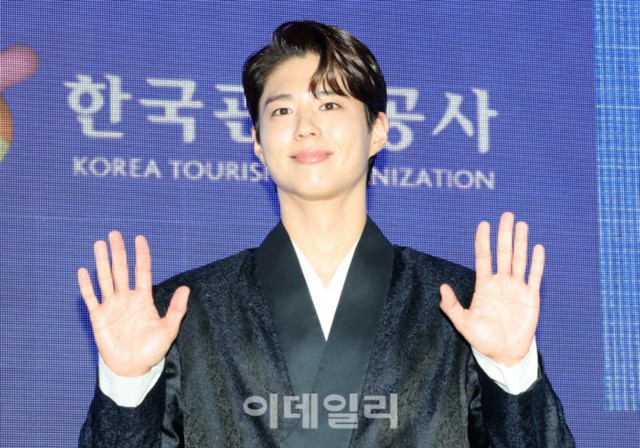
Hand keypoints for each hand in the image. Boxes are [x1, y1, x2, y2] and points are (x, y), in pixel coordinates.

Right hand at [78, 231, 189, 376]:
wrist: (132, 368)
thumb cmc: (152, 350)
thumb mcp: (168, 330)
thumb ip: (176, 309)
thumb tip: (186, 288)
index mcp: (143, 298)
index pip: (142, 271)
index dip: (141, 255)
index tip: (139, 238)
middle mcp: (126, 298)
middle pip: (121, 269)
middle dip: (118, 252)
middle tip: (114, 234)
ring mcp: (112, 306)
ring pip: (105, 278)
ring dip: (102, 261)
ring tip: (99, 244)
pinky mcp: (99, 317)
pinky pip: (91, 298)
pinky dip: (86, 285)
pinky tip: (83, 271)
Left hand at [439, 212, 543, 365]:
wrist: (504, 354)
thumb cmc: (483, 339)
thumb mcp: (464, 323)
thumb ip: (452, 306)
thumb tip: (441, 288)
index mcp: (484, 285)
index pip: (484, 257)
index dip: (484, 241)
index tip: (484, 224)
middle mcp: (501, 282)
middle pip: (504, 253)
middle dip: (505, 234)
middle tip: (507, 215)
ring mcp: (517, 288)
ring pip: (519, 260)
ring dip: (521, 242)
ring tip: (521, 225)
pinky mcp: (531, 297)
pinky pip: (534, 276)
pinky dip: (537, 263)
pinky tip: (537, 248)